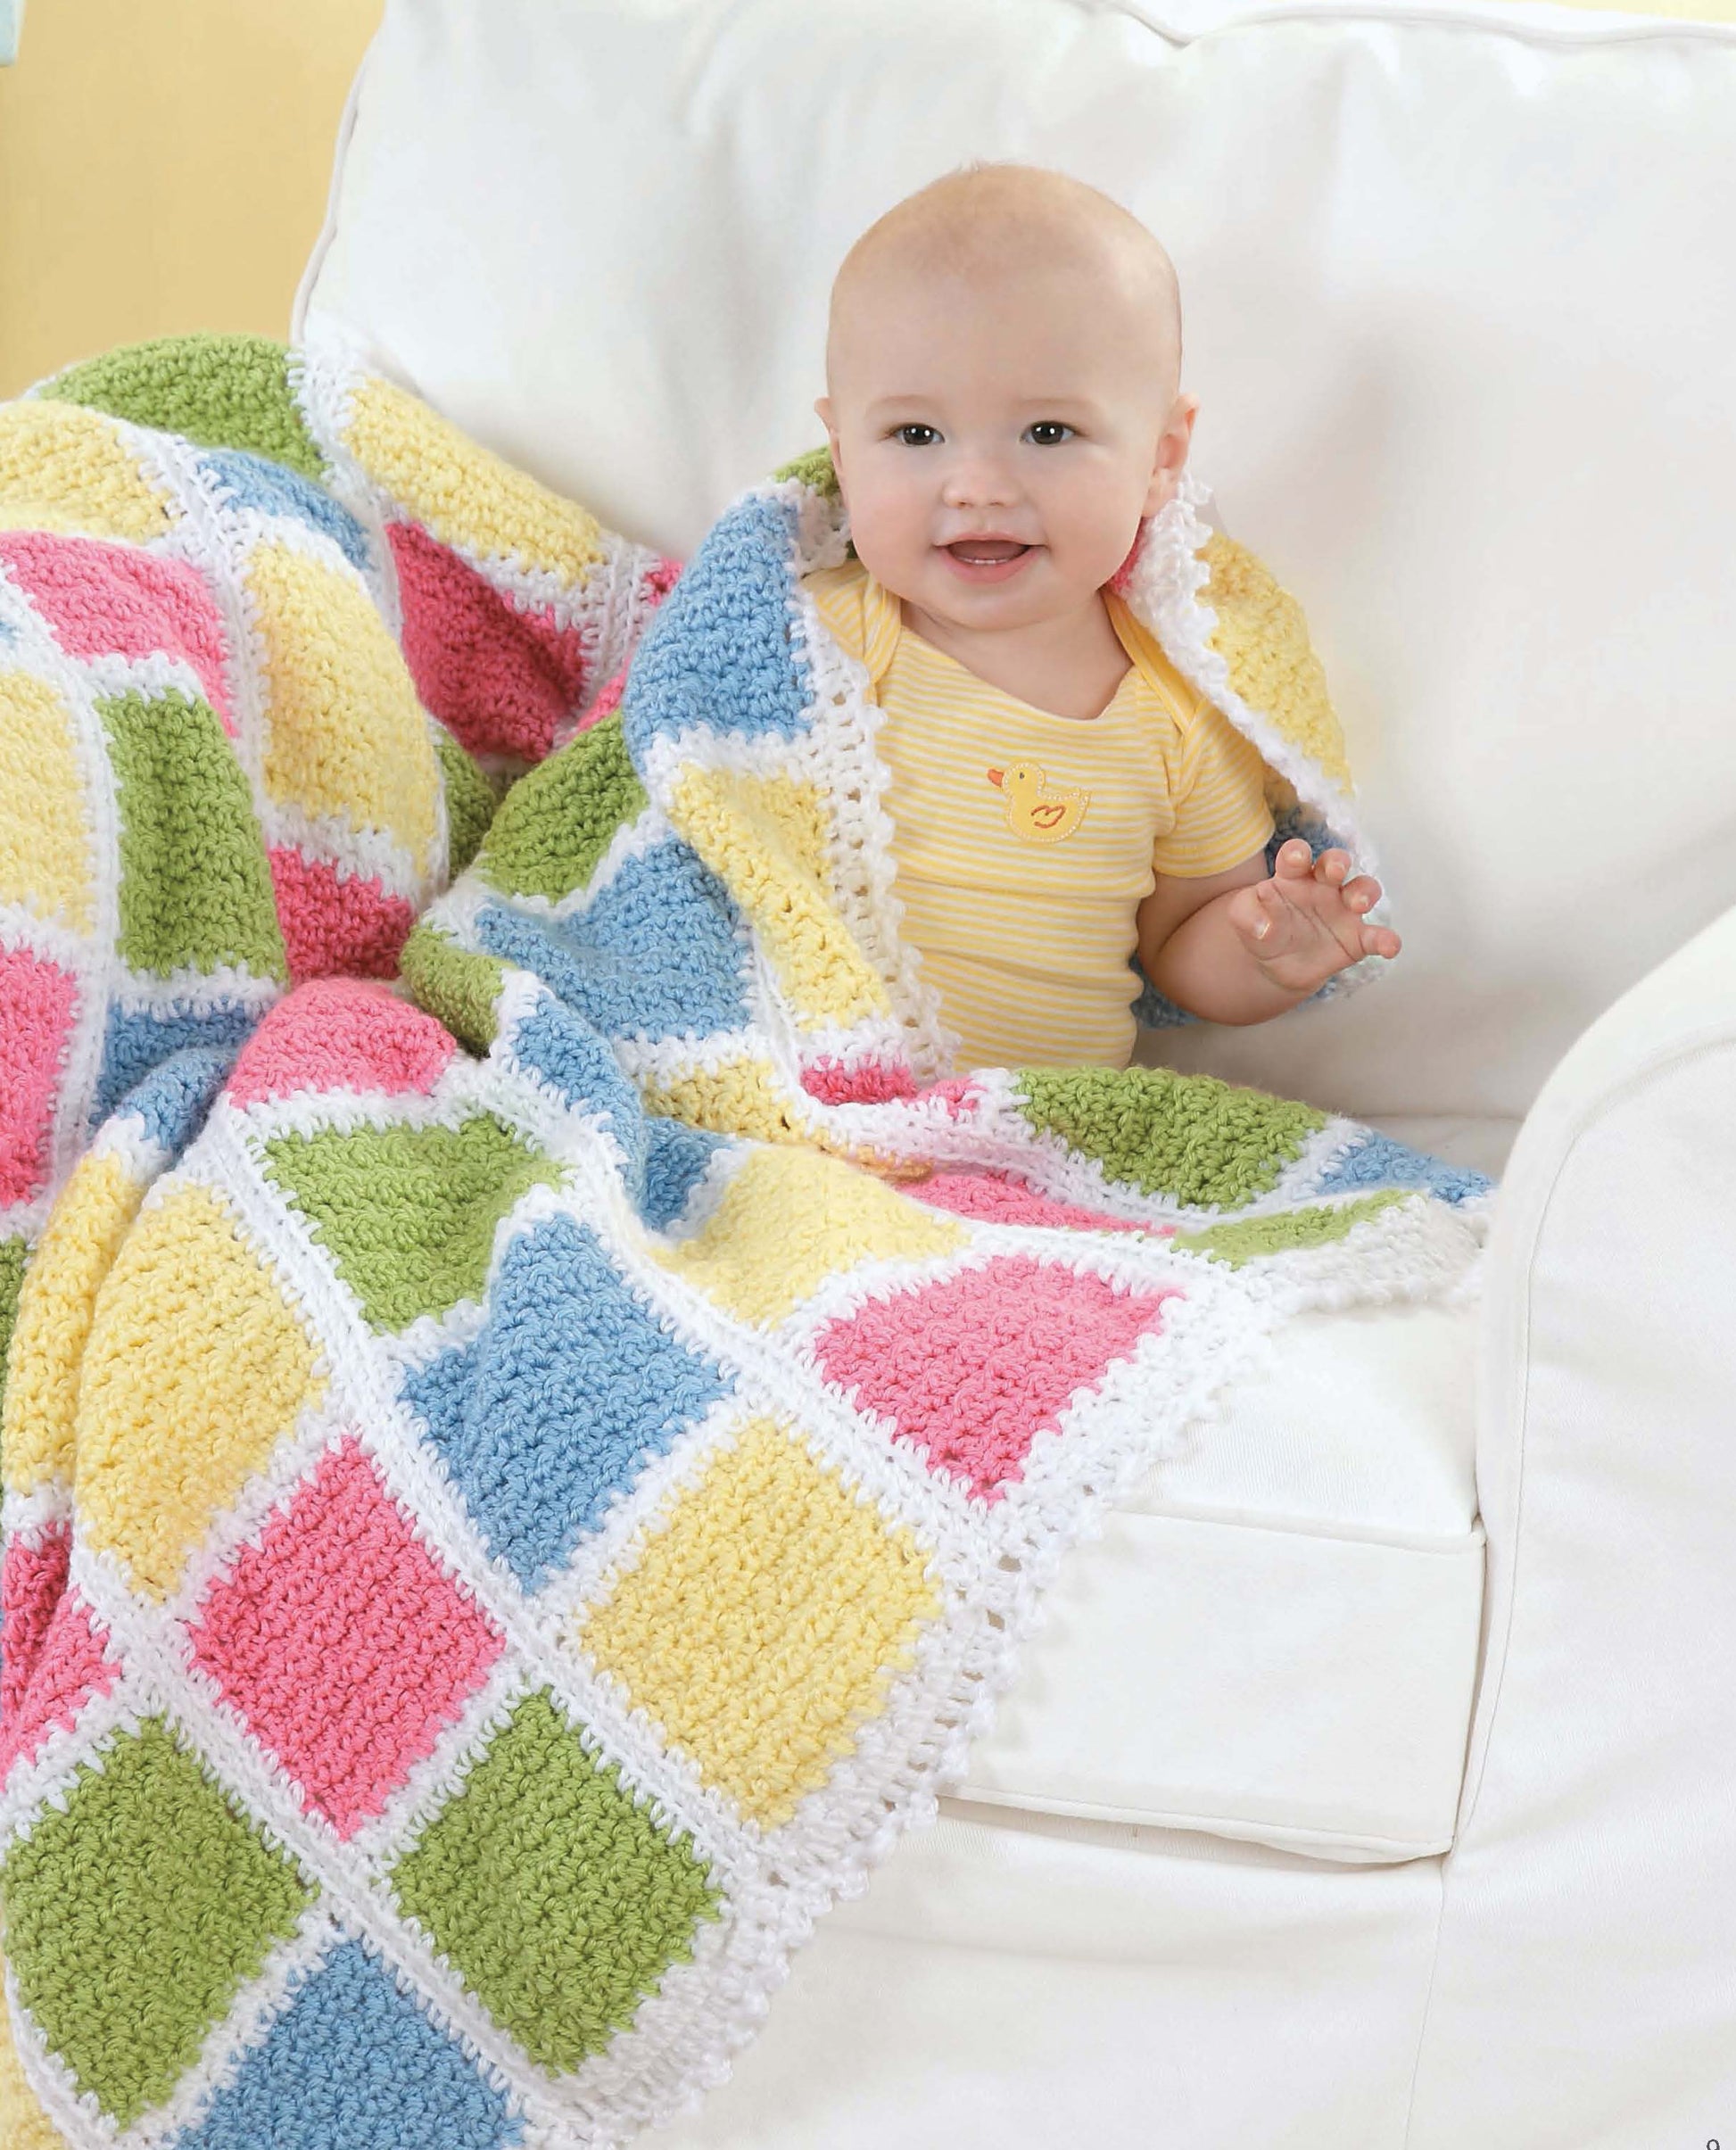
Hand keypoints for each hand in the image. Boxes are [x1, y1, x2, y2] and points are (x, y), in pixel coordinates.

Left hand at [1224, 840, 1400, 994]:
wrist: (1276, 965)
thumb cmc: (1261, 929)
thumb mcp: (1242, 919)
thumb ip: (1246, 915)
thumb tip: (1264, 925)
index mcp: (1292, 876)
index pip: (1296, 856)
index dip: (1298, 852)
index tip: (1298, 858)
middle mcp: (1322, 887)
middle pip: (1335, 864)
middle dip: (1337, 862)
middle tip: (1335, 870)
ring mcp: (1343, 910)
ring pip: (1363, 890)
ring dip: (1365, 892)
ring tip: (1360, 903)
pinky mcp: (1356, 938)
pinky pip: (1375, 936)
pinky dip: (1386, 940)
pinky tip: (1390, 947)